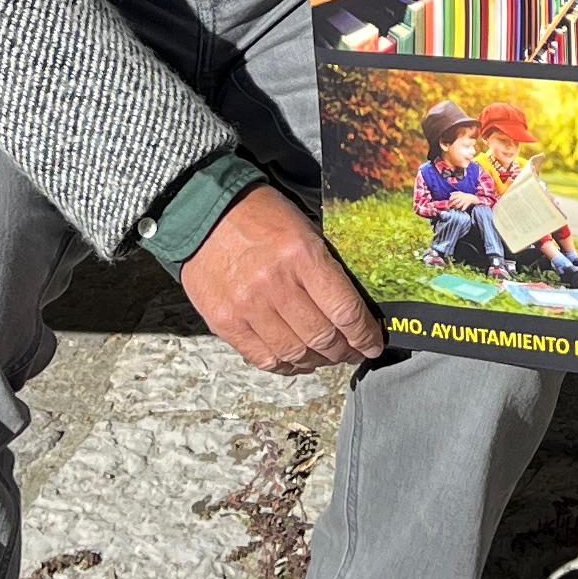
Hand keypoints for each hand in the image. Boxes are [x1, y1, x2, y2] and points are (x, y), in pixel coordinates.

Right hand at [179, 183, 383, 374]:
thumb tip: (351, 312)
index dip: (365, 335)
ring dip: (317, 361)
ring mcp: (247, 306)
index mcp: (301, 255)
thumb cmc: (259, 217)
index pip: (345, 311)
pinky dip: (285, 365)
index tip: (372, 343)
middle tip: (352, 352)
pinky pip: (262, 358)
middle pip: (323, 337)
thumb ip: (325, 270)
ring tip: (325, 357)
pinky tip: (296, 360)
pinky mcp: (225, 322)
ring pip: (295, 353)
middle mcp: (275, 284)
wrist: (205, 213)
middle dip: (344, 351)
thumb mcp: (303, 229)